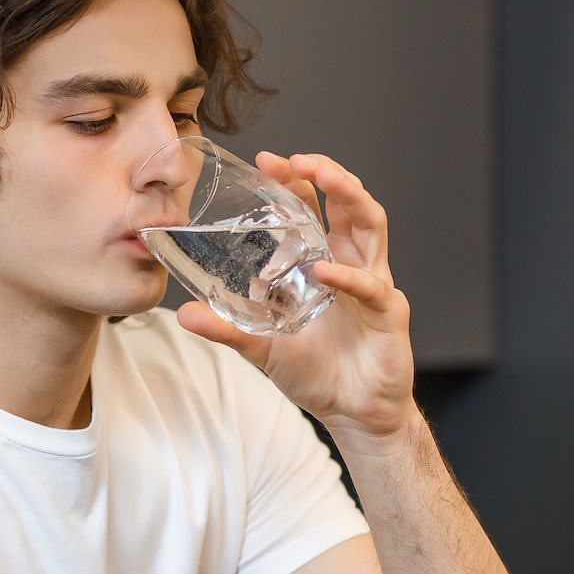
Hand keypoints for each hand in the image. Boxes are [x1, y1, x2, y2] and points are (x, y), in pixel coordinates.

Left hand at [176, 151, 417, 441]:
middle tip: (294, 160)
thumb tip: (183, 315)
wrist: (354, 414)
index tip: (266, 162)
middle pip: (349, 202)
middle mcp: (353, 265)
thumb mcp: (262, 347)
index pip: (317, 207)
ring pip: (371, 225)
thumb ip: (227, 329)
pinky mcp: (389, 312)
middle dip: (325, 173)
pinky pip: (372, 286)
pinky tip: (324, 269)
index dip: (296, 180)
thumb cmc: (317, 374)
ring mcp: (375, 284)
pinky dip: (349, 275)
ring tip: (322, 178)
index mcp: (327, 263)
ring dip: (349, 195)